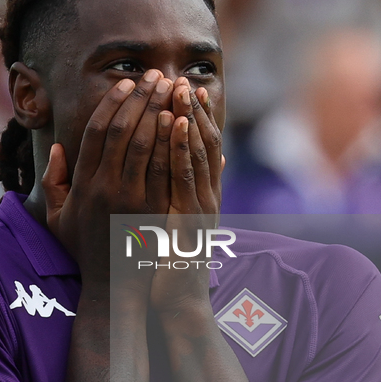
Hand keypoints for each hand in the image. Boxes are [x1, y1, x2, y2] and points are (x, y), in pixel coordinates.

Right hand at [42, 70, 174, 284]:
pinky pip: (164, 170)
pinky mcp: (154, 212)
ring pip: (146, 145)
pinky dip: (172, 143)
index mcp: (83, 185)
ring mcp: (131, 200)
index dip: (112, 103)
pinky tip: (181, 122)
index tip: (126, 83)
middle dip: (141, 98)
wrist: (112, 288)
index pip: (95, 132)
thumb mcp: (57, 219)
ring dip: (160, 111)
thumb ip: (53, 182)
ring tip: (172, 89)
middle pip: (123, 130)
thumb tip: (56, 148)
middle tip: (155, 75)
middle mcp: (105, 188)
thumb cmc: (85, 252)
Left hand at [149, 80, 224, 312]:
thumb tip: (210, 164)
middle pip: (204, 143)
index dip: (197, 117)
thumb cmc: (170, 267)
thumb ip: (190, 194)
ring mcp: (202, 207)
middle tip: (183, 77)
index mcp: (201, 197)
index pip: (203, 147)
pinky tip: (173, 123)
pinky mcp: (191, 220)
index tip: (188, 88)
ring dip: (188, 117)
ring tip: (180, 88)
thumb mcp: (180, 225)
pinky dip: (181, 146)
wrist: (177, 304)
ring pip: (198, 152)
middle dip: (193, 109)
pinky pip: (185, 176)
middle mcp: (206, 197)